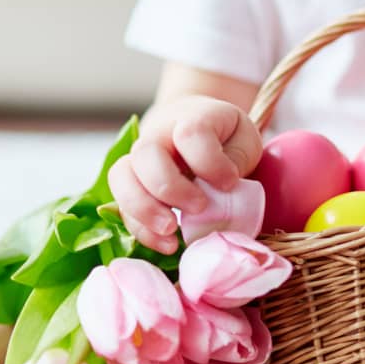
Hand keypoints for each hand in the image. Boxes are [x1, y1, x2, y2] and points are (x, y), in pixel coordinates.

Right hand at [107, 95, 262, 253]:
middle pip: (145, 153)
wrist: (190, 128)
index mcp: (190, 119)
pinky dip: (143, 230)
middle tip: (199, 207)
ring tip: (171, 231)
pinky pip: (123, 208)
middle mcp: (156, 137)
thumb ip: (237, 157)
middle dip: (169, 186)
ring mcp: (138, 161)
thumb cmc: (222, 138)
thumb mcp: (243, 139)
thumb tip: (224, 186)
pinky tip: (168, 244)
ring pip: (120, 178)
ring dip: (144, 209)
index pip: (191, 133)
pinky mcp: (131, 188)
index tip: (230, 181)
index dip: (209, 161)